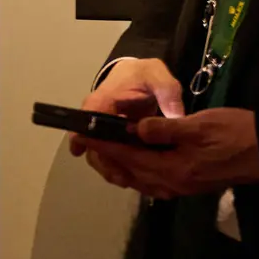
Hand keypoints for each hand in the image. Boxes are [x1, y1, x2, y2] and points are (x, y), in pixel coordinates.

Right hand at [69, 57, 179, 188]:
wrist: (140, 77)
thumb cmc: (145, 76)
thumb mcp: (158, 77)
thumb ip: (167, 93)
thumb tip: (176, 116)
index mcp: (105, 98)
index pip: (88, 117)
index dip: (84, 136)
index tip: (82, 152)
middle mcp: (97, 116)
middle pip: (91, 142)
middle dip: (103, 161)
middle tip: (122, 177)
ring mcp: (103, 130)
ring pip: (98, 152)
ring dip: (109, 168)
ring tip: (128, 182)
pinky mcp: (113, 140)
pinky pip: (109, 155)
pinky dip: (117, 167)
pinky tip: (133, 179)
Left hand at [86, 109, 258, 200]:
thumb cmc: (235, 134)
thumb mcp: (198, 126)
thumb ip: (164, 129)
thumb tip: (135, 130)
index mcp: (173, 170)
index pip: (129, 158)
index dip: (105, 146)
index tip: (85, 135)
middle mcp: (174, 184)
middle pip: (131, 174)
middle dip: (109, 158)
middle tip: (90, 141)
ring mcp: (183, 186)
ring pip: (142, 179)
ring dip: (122, 166)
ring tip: (107, 148)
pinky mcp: (191, 182)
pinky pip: (155, 180)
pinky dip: (140, 170)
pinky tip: (137, 157)